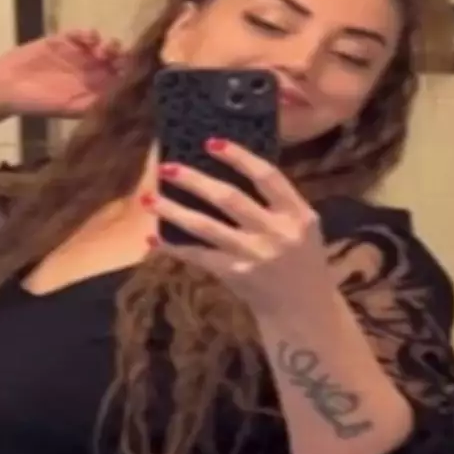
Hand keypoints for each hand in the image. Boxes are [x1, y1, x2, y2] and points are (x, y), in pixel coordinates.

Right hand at [0, 29, 124, 117]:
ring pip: (104, 46)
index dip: (131, 76)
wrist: (8, 86)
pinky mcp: (65, 40)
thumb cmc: (39, 103)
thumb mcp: (70, 108)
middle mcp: (92, 72)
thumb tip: (124, 104)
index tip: (133, 73)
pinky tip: (88, 38)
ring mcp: (80, 55)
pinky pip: (83, 34)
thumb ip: (95, 104)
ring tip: (102, 50)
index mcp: (96, 90)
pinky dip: (89, 34)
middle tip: (118, 58)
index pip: (122, 81)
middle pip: (117, 61)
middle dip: (123, 57)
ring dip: (109, 45)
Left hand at [145, 139, 333, 313]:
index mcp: (298, 214)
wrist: (305, 311)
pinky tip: (153, 239)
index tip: (211, 142)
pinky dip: (174, 247)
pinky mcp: (237, 275)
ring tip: (148, 199)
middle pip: (229, 198)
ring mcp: (255, 255)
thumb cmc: (300, 262)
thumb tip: (227, 171)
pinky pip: (199, 256)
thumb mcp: (302, 228)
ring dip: (174, 211)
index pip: (267, 176)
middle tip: (165, 166)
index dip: (239, 157)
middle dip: (194, 180)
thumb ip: (277, 203)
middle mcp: (277, 232)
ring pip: (206, 227)